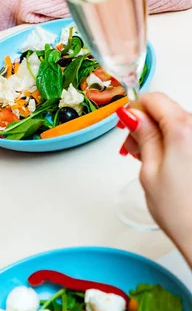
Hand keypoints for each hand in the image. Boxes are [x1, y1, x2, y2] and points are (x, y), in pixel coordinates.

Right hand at [117, 93, 191, 266]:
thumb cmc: (182, 212)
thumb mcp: (150, 169)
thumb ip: (142, 135)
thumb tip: (133, 115)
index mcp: (183, 130)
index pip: (155, 99)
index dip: (135, 108)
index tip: (125, 123)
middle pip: (167, 110)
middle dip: (146, 124)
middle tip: (134, 148)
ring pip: (177, 123)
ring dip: (159, 135)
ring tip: (149, 160)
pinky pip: (188, 137)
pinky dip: (174, 144)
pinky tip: (166, 164)